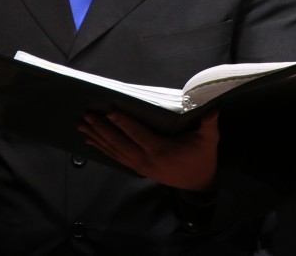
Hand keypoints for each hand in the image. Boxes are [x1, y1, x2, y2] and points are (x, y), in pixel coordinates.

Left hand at [80, 111, 219, 192]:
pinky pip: (116, 158)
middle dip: (101, 129)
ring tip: (82, 127)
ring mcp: (140, 165)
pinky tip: (92, 141)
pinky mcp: (138, 168)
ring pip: (114, 151)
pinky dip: (103, 149)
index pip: (137, 134)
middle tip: (86, 116)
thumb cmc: (202, 158)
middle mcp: (146, 159)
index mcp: (160, 150)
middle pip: (119, 143)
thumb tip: (213, 111)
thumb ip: (209, 126)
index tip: (109, 111)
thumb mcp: (208, 141)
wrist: (198, 183)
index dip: (123, 122)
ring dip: (97, 138)